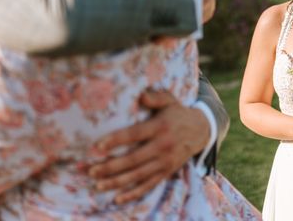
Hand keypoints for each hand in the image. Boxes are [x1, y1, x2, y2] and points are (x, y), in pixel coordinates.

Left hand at [89, 89, 210, 203]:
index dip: (116, 140)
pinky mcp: (166, 172)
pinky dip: (133, 194)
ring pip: (138, 175)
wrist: (200, 130)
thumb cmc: (177, 113)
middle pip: (133, 159)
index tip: (97, 146)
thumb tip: (140, 95)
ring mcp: (165, 162)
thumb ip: (154, 97)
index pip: (135, 134)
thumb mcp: (169, 100)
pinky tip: (117, 198)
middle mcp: (163, 146)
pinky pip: (148, 185)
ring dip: (117, 181)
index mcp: (160, 127)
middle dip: (111, 166)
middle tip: (91, 170)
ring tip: (98, 184)